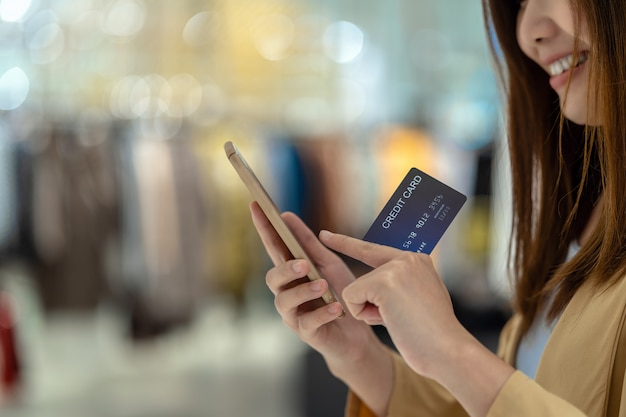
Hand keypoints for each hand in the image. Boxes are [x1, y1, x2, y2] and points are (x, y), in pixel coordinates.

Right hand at [249, 202, 382, 371]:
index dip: (263, 228)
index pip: (273, 247)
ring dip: (303, 291)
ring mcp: (294, 314)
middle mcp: (286, 292)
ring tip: (323, 286)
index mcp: (291, 272)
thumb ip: (308, 243)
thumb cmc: (339, 293)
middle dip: (285, 269)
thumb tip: (286, 215)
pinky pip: (307, 323)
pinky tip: (336, 308)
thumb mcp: (328, 263)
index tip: (257, 205)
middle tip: (304, 264)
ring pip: (284, 302)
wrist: (357, 333)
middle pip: (272, 278)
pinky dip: (322, 314)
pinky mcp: (306, 333)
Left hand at [319, 230, 470, 378]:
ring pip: (356, 290)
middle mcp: (406, 258)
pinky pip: (351, 297)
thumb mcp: (419, 299)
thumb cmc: (433, 334)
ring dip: (371, 312)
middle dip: (366, 303)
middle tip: (393, 317)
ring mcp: (395, 267)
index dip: (346, 244)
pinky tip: (390, 320)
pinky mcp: (384, 281)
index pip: (373, 249)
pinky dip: (364, 315)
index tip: (324, 235)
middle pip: (363, 279)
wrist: (448, 351)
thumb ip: (400, 286)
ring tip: (399, 320)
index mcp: (416, 259)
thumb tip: (376, 290)